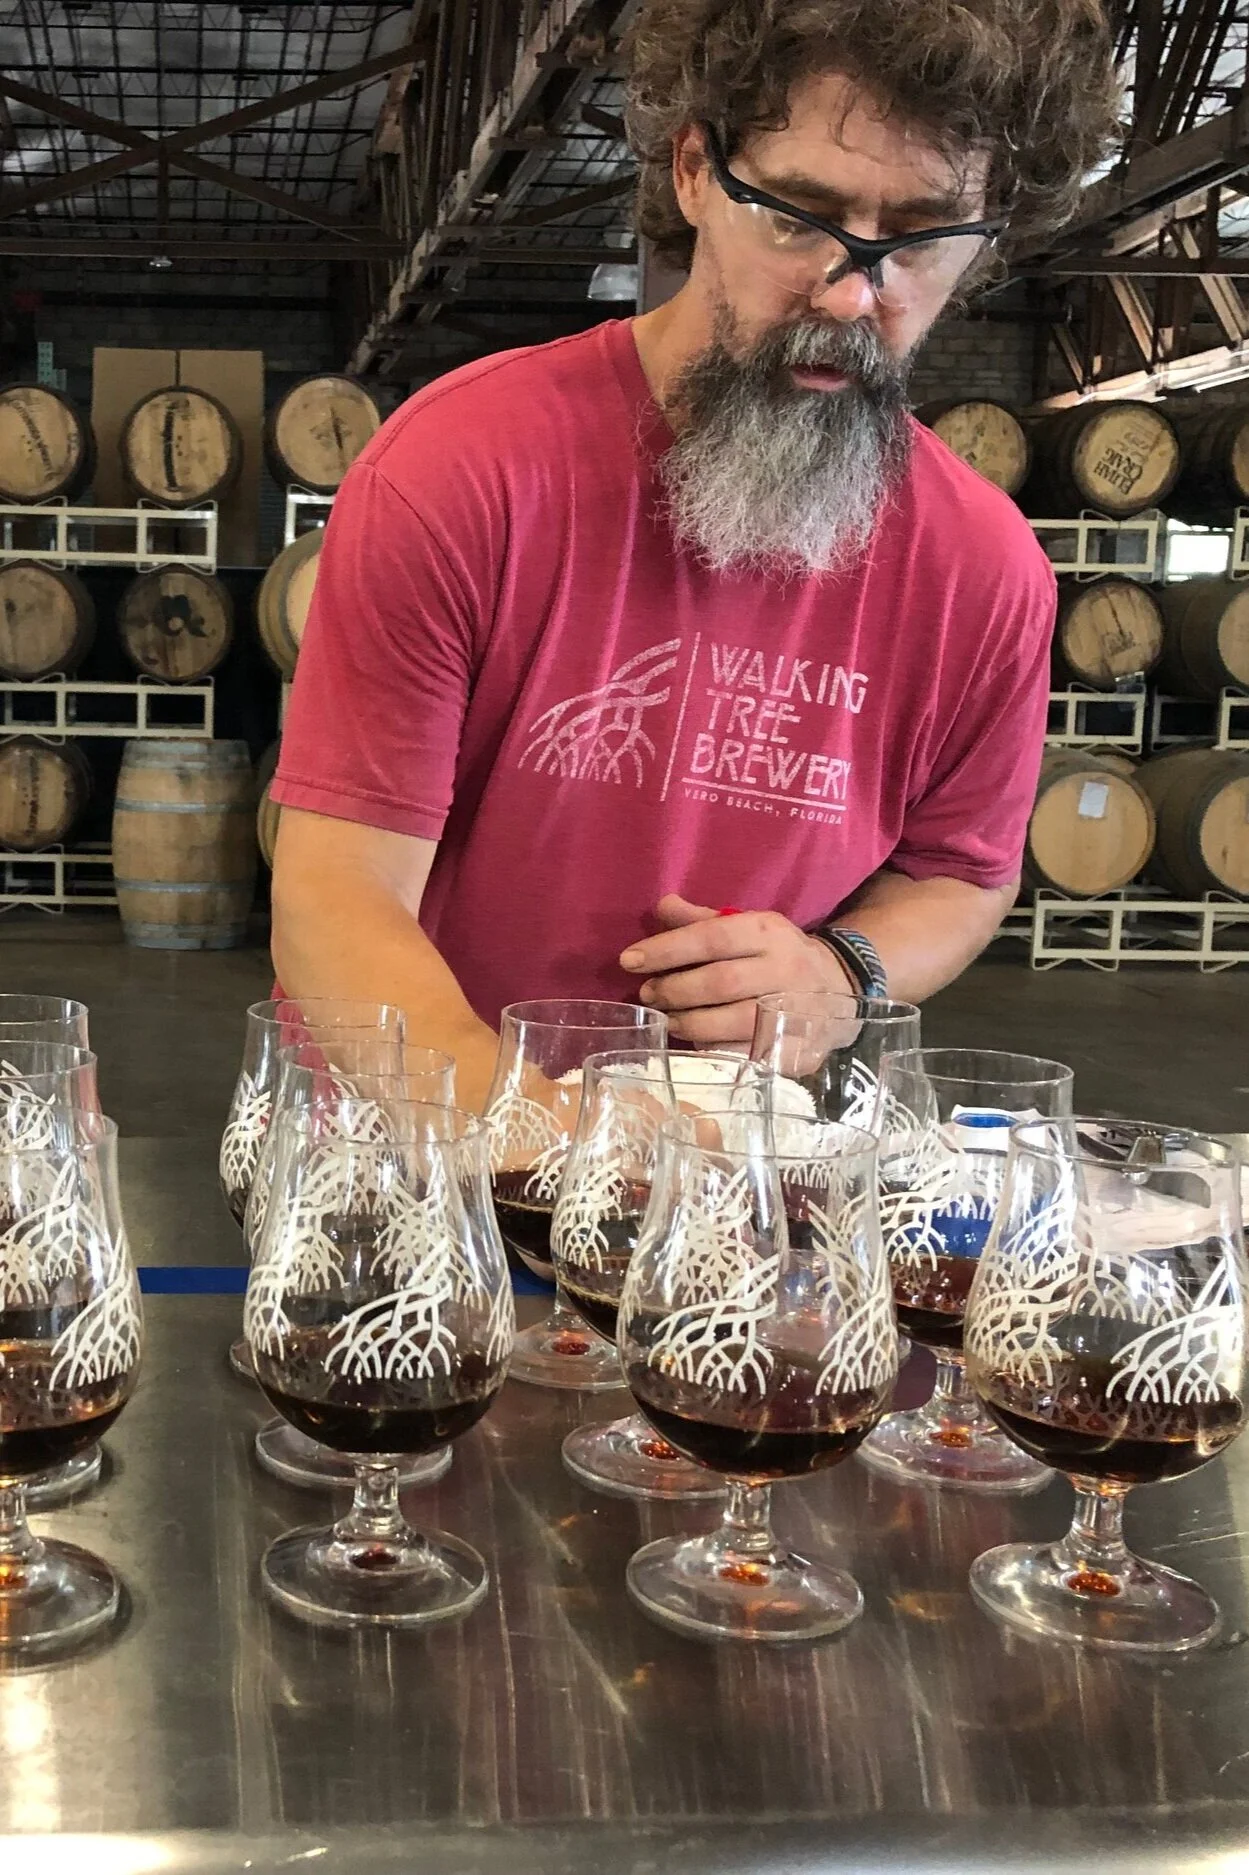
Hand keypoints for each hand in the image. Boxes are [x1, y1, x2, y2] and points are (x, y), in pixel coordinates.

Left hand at [618, 894, 854, 1046]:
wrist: (841, 988)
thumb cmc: (777, 955)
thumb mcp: (748, 927)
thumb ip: (704, 921)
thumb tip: (662, 907)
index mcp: (769, 932)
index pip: (712, 937)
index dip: (667, 949)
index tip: (629, 960)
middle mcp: (784, 969)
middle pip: (719, 983)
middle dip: (674, 990)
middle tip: (648, 994)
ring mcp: (794, 1012)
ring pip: (731, 1023)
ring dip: (688, 1023)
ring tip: (667, 1019)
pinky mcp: (797, 1049)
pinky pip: (744, 1054)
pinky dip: (712, 1049)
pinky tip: (695, 1041)